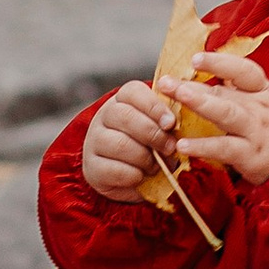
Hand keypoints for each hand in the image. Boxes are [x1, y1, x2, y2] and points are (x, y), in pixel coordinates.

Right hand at [81, 77, 179, 198]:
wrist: (126, 174)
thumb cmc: (149, 144)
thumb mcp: (159, 128)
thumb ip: (167, 122)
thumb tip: (176, 126)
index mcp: (123, 99)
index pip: (133, 92)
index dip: (153, 107)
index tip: (171, 123)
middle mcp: (104, 116)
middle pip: (124, 116)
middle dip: (152, 134)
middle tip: (170, 147)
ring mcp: (94, 141)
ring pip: (120, 144)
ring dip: (144, 158)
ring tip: (156, 166)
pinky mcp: (92, 167)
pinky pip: (115, 170)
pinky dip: (134, 175)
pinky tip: (141, 176)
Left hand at [161, 47, 268, 186]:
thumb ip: (243, 92)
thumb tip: (210, 77)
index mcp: (265, 92)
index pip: (243, 71)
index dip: (220, 62)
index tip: (195, 59)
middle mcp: (260, 108)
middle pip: (224, 92)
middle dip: (192, 85)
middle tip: (166, 82)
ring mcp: (256, 131)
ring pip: (226, 113)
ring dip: (200, 103)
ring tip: (177, 98)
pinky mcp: (252, 156)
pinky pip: (225, 148)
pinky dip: (203, 146)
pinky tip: (183, 145)